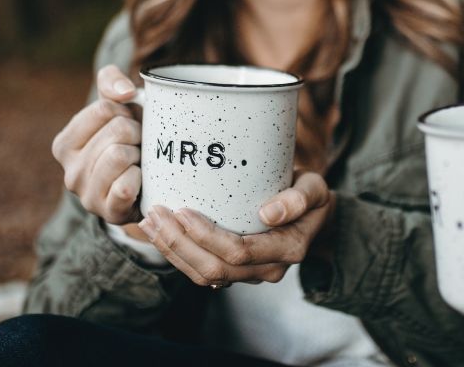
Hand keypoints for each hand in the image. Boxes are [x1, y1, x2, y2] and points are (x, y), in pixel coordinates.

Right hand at [51, 65, 142, 224]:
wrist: (146, 184)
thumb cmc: (128, 139)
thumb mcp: (116, 104)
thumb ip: (111, 81)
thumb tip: (125, 93)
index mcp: (64, 145)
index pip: (104, 109)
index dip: (126, 111)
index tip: (127, 123)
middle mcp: (70, 172)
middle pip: (117, 131)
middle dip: (137, 133)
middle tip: (138, 145)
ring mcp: (88, 196)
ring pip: (121, 155)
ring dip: (140, 154)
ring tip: (139, 161)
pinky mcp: (109, 214)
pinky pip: (125, 187)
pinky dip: (139, 178)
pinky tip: (140, 180)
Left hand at [136, 171, 333, 285]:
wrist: (313, 216)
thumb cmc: (311, 196)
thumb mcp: (315, 188)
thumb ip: (299, 198)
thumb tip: (268, 213)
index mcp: (287, 250)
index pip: (239, 251)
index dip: (206, 236)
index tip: (182, 210)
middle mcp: (268, 269)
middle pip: (214, 268)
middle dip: (179, 244)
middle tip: (154, 215)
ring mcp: (250, 273)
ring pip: (204, 275)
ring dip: (172, 251)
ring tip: (148, 223)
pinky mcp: (234, 269)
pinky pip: (202, 271)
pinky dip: (176, 254)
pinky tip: (158, 233)